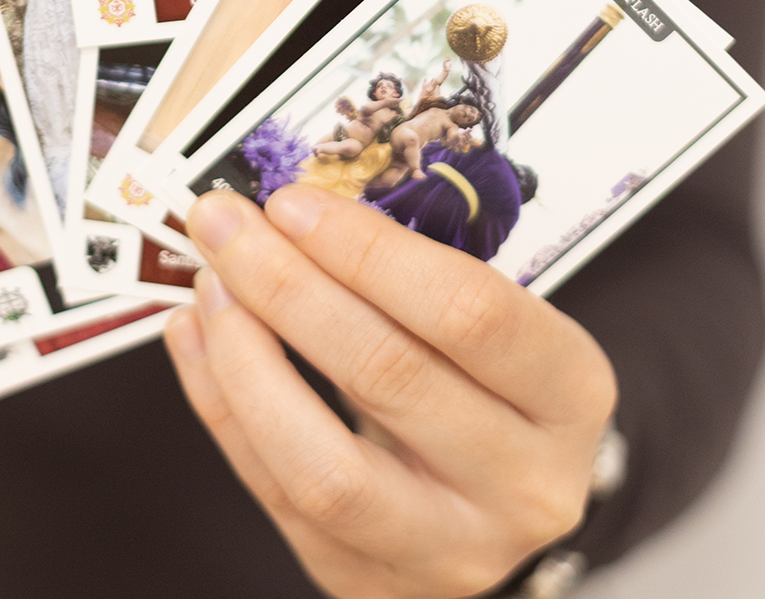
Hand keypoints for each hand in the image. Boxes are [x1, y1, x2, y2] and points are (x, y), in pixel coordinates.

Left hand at [165, 186, 615, 597]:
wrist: (496, 504)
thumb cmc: (485, 385)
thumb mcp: (483, 324)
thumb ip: (402, 276)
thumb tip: (286, 215)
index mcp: (568, 393)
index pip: (469, 311)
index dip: (368, 251)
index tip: (292, 203)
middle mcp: (522, 483)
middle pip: (387, 375)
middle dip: (286, 284)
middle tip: (225, 224)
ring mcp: (447, 549)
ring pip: (323, 465)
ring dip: (245, 358)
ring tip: (209, 287)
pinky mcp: (366, 578)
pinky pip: (274, 492)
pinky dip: (221, 404)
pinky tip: (196, 336)